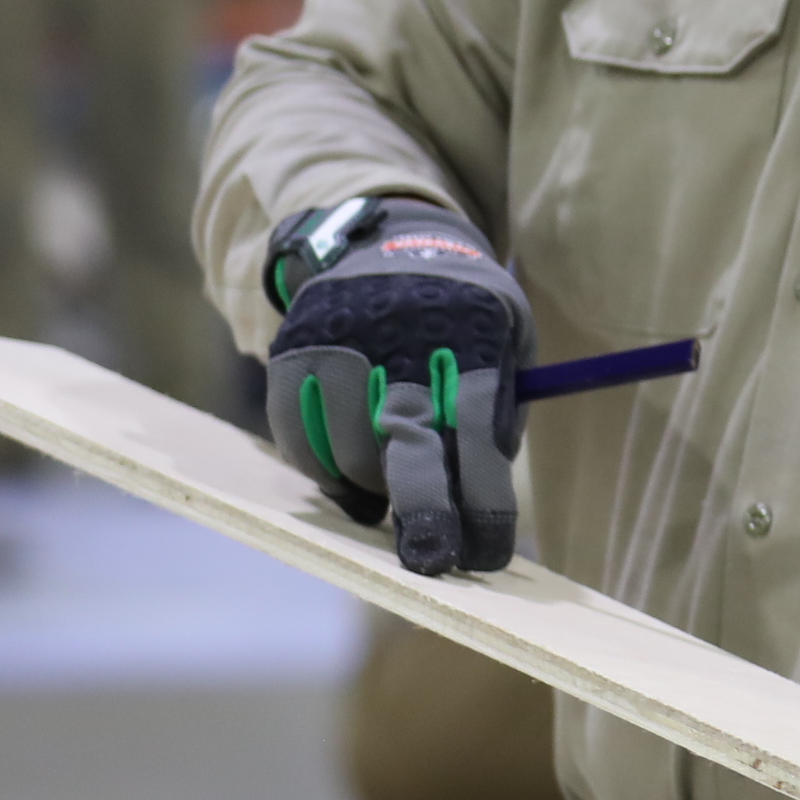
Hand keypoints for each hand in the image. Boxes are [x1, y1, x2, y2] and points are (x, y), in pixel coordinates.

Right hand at [264, 199, 529, 576]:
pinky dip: (323, 471)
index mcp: (471, 332)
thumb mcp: (507, 342)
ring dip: (370, 490)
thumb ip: (498, 414)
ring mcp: (339, 341)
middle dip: (421, 514)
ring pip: (348, 451)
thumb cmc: (463, 312)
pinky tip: (348, 479)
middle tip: (428, 561)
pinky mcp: (292, 350)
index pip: (476, 434)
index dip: (480, 504)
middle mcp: (401, 336)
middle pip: (406, 443)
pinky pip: (299, 438)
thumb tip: (473, 500)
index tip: (484, 557)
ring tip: (387, 493)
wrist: (384, 238)